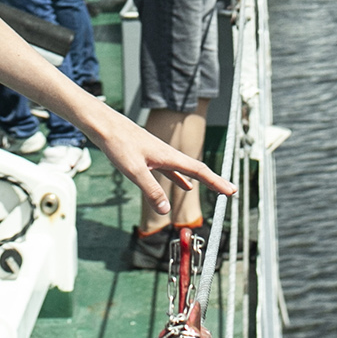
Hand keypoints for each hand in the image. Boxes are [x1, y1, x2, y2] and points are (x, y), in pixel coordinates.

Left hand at [83, 106, 233, 214]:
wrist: (105, 126)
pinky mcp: (150, 157)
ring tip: (214, 188)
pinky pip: (173, 170)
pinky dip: (182, 178)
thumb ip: (151, 190)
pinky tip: (184, 185)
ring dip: (200, 180)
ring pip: (186, 170)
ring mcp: (160, 155)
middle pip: (197, 169)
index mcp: (168, 156)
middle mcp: (168, 154)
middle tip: (230, 192)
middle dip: (214, 181)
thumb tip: (166, 211)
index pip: (199, 171)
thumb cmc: (118, 144)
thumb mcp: (134, 170)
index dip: (216, 182)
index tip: (231, 191)